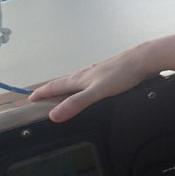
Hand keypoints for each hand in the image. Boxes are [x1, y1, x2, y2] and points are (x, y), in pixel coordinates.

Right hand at [29, 45, 155, 121]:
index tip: (30, 98)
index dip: (42, 93)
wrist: (144, 59)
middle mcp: (87, 73)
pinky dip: (84, 87)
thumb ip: (76, 103)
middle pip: (65, 83)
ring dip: (68, 88)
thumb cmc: (122, 73)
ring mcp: (99, 73)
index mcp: (80, 78)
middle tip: (43, 97)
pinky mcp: (111, 74)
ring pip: (78, 81)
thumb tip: (54, 115)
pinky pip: (91, 82)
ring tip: (64, 94)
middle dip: (52, 90)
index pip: (55, 86)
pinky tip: (92, 90)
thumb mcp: (97, 92)